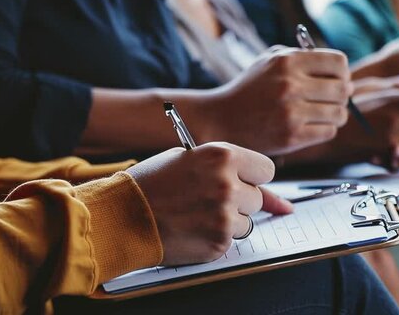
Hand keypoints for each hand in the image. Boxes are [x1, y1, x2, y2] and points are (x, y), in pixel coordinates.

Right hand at [127, 142, 292, 265]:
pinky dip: (216, 236)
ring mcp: (225, 216)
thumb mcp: (187, 160)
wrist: (122, 217)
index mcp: (221, 156)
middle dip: (239, 199)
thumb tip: (276, 199)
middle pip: (257, 197)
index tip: (240, 180)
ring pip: (247, 221)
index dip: (251, 176)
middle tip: (208, 198)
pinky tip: (193, 227)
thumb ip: (229, 170)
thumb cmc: (151, 185)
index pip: (265, 169)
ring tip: (196, 213)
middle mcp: (228, 185)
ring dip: (229, 219)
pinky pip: (231, 239)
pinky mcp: (219, 242)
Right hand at [204, 48, 352, 155]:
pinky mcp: (291, 137)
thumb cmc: (250, 89)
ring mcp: (291, 112)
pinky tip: (312, 126)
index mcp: (288, 61)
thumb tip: (339, 68)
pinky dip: (325, 129)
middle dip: (342, 95)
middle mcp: (291, 85)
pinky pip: (328, 131)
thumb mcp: (270, 61)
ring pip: (339, 113)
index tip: (336, 79)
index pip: (338, 62)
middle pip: (343, 89)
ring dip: (335, 115)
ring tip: (323, 114)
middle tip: (332, 99)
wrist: (222, 119)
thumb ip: (302, 56)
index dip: (341, 72)